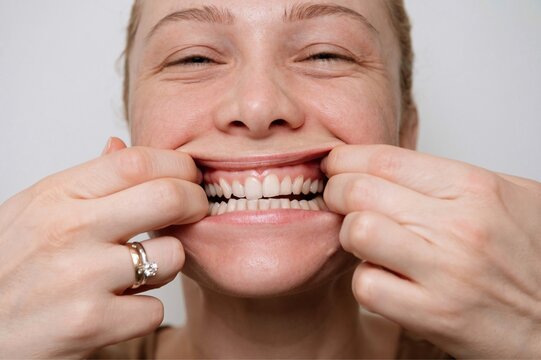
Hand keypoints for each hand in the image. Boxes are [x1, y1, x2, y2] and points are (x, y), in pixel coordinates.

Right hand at [0, 137, 207, 357]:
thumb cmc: (8, 265)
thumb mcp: (34, 208)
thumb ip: (84, 181)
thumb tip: (120, 146)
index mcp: (59, 194)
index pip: (138, 161)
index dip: (179, 165)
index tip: (189, 176)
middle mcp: (71, 230)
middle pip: (169, 198)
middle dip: (196, 202)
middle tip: (194, 211)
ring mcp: (83, 277)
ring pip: (172, 256)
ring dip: (166, 264)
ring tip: (139, 270)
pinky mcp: (92, 323)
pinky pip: (155, 309)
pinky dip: (143, 311)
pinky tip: (118, 307)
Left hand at [322, 144, 540, 357]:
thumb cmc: (533, 256)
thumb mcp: (505, 196)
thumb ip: (447, 178)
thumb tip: (386, 166)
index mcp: (473, 188)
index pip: (383, 158)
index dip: (346, 160)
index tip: (337, 167)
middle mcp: (458, 225)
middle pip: (358, 191)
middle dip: (336, 193)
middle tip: (342, 203)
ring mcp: (445, 271)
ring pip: (357, 232)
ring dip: (350, 235)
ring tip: (365, 240)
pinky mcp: (434, 315)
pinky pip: (367, 286)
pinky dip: (366, 280)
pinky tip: (383, 276)